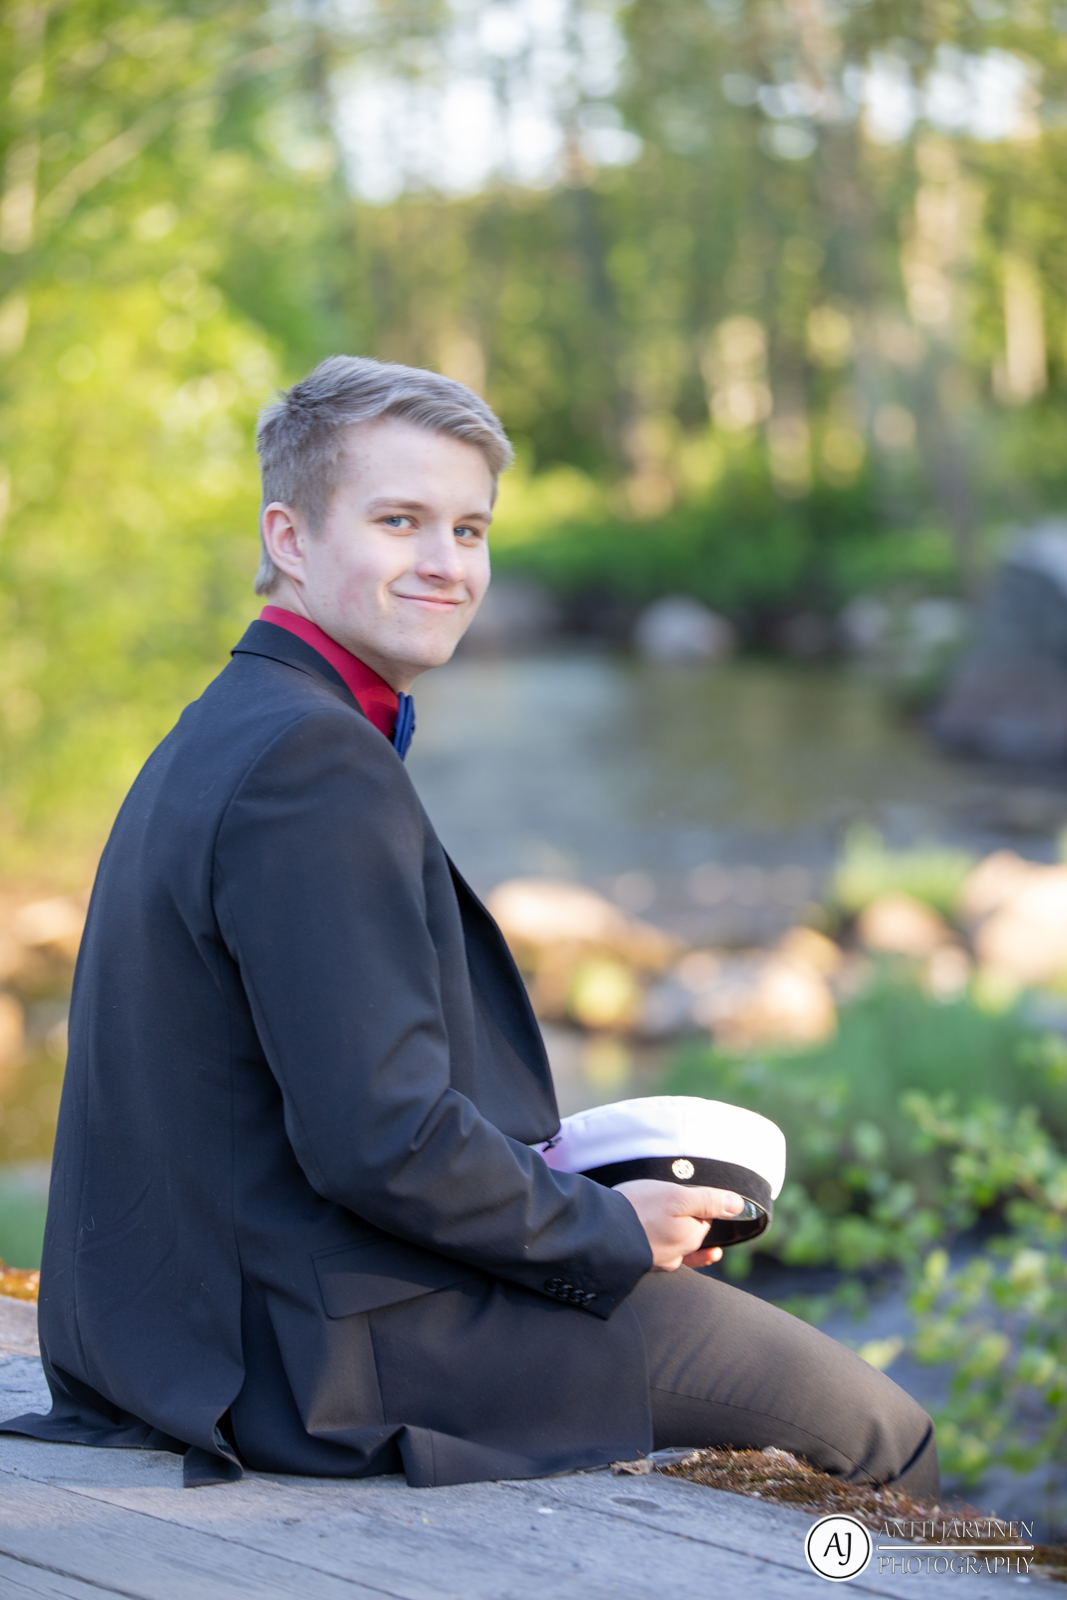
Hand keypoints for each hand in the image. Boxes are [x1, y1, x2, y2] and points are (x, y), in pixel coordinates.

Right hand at [613, 1179, 744, 1271]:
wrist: (596, 1232)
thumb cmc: (638, 1210)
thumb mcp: (677, 1196)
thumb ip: (709, 1201)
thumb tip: (740, 1207)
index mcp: (691, 1237)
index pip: (704, 1219)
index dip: (697, 1203)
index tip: (685, 1193)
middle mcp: (678, 1255)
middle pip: (689, 1233)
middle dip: (685, 1219)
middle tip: (668, 1200)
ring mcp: (657, 1261)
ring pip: (671, 1243)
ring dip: (669, 1232)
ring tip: (659, 1217)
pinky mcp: (639, 1263)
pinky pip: (654, 1252)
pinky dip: (655, 1242)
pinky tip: (648, 1235)